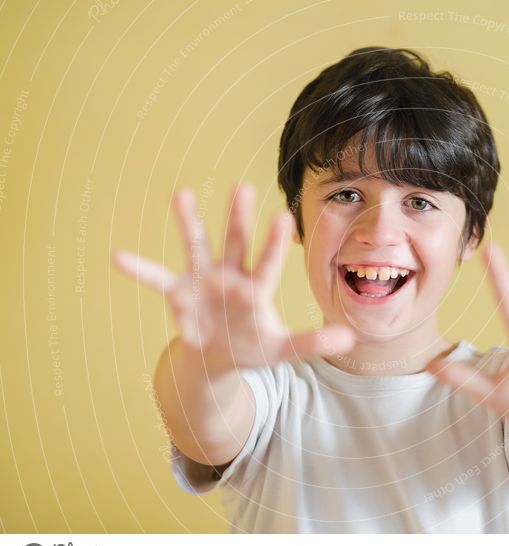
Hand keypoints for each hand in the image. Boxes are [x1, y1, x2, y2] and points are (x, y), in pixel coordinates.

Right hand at [112, 184, 355, 372]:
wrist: (218, 358)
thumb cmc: (253, 347)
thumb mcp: (284, 350)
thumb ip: (312, 342)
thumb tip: (351, 338)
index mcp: (257, 287)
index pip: (267, 264)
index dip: (273, 244)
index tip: (283, 217)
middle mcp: (231, 276)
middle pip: (236, 242)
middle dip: (238, 217)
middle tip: (243, 187)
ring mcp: (204, 282)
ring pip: (197, 247)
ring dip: (189, 222)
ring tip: (180, 192)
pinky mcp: (179, 294)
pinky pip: (157, 279)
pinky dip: (140, 269)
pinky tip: (119, 256)